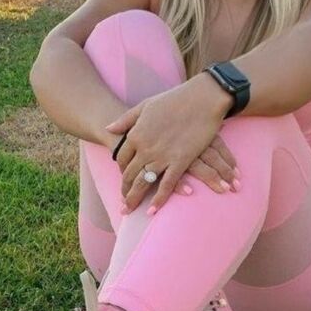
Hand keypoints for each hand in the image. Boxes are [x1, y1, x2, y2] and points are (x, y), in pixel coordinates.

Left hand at [106, 78, 230, 212]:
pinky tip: (152, 211)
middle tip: (123, 202)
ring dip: (136, 198)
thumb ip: (126, 119)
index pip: (122, 158)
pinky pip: (166, 185)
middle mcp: (145, 148)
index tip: (123, 179)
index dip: (121, 171)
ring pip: (144, 183)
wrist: (202, 98)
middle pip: (129, 174)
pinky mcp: (180, 161)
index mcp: (136, 134)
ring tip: (130, 210)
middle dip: (125, 190)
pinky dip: (158, 200)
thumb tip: (108, 128)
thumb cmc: (174, 99)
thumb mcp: (145, 106)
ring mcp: (162, 156)